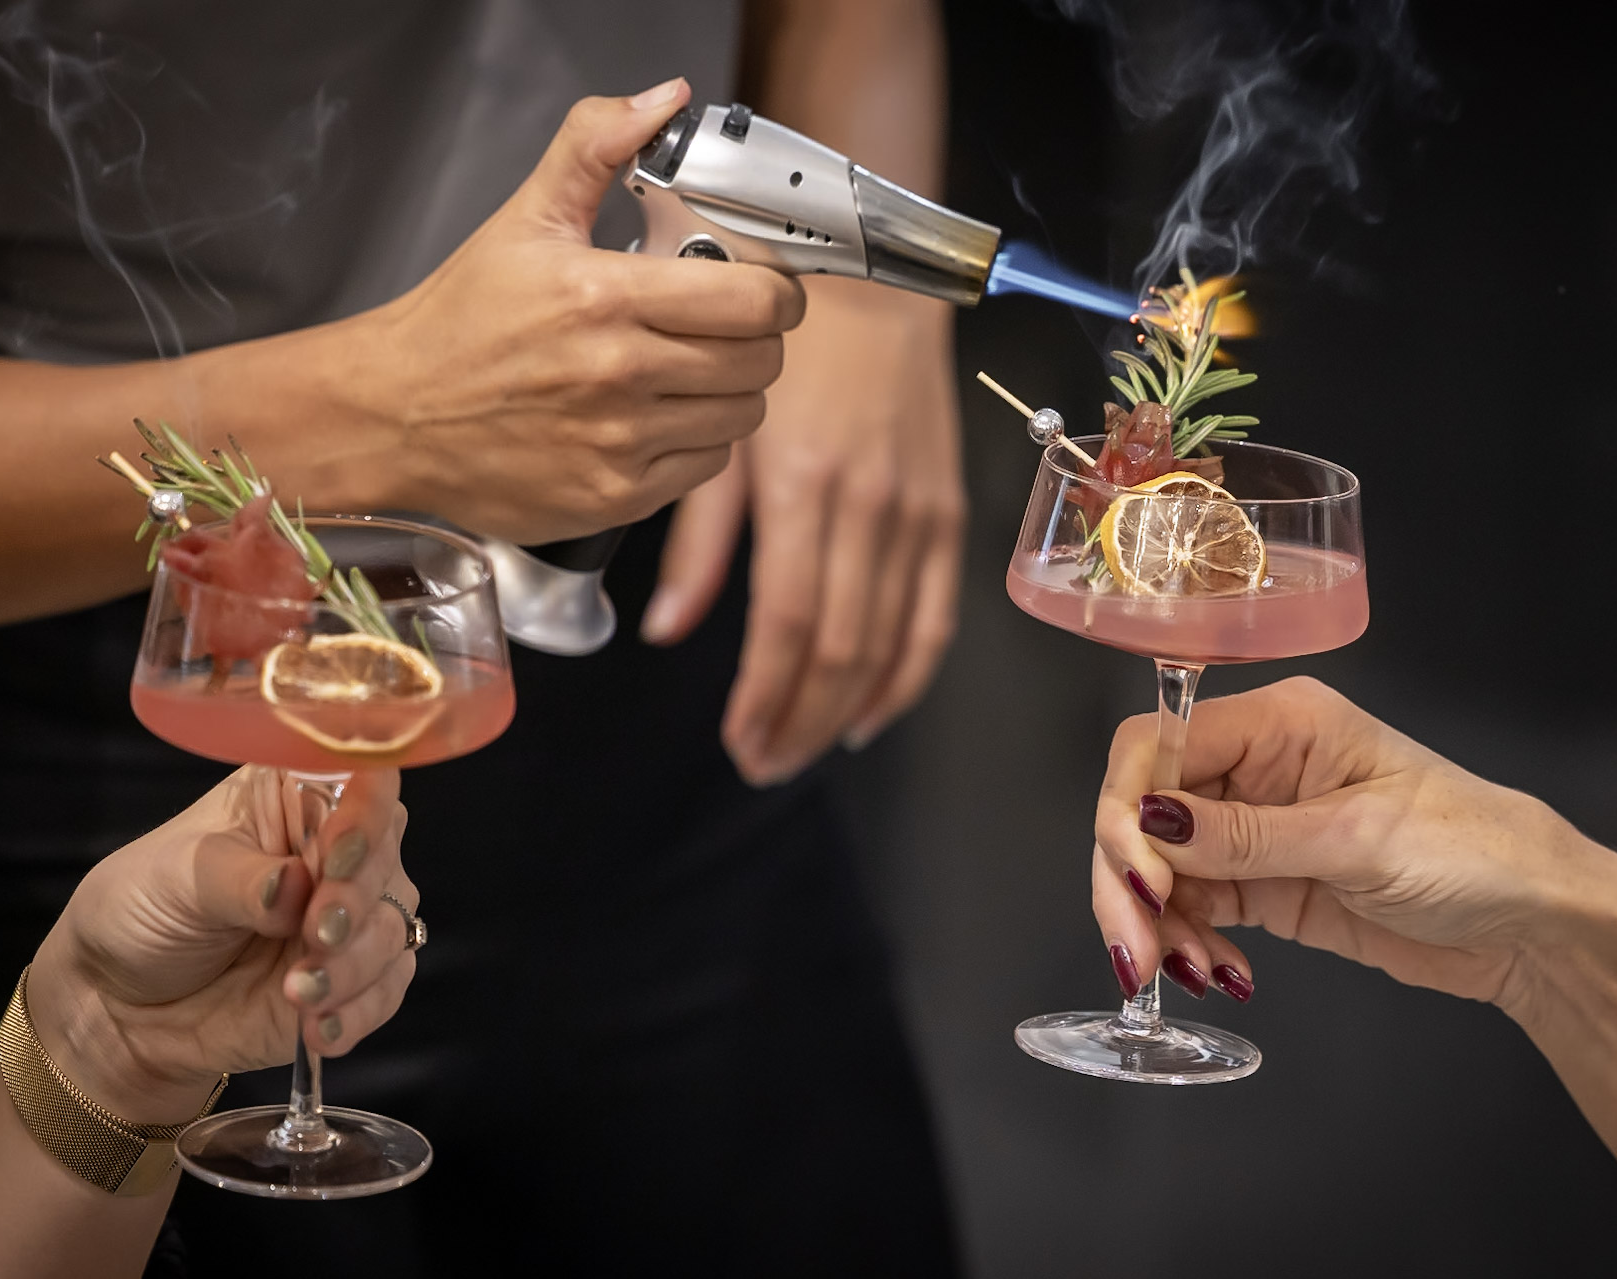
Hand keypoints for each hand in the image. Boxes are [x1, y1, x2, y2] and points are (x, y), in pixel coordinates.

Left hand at [25, 767, 412, 1122]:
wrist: (121, 1004)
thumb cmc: (143, 910)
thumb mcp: (176, 879)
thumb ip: (241, 881)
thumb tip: (295, 887)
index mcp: (294, 796)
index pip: (360, 779)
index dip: (363, 811)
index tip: (338, 852)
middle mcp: (335, 850)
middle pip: (385, 857)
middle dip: (356, 899)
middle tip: (317, 933)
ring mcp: (350, 916)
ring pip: (392, 929)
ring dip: (353, 965)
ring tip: (299, 992)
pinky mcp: (354, 979)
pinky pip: (385, 991)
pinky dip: (358, 1011)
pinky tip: (317, 1028)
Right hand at [334, 79, 806, 544]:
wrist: (393, 414)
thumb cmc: (458, 324)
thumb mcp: (525, 218)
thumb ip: (594, 147)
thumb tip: (656, 105)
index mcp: (605, 296)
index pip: (753, 299)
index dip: (777, 291)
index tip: (765, 288)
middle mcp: (618, 373)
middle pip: (759, 360)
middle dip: (755, 338)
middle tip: (723, 327)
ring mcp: (618, 442)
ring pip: (741, 416)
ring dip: (730, 391)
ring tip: (688, 370)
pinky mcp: (614, 496)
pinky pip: (707, 467)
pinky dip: (697, 442)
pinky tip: (657, 417)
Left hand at [641, 280, 963, 784]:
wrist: (865, 265)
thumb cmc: (772, 340)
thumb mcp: (716, 424)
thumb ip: (696, 536)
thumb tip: (668, 630)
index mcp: (803, 486)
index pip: (788, 625)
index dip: (765, 698)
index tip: (738, 744)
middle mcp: (870, 506)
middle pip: (843, 649)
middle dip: (803, 721)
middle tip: (764, 763)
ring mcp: (918, 508)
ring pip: (892, 641)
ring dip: (849, 709)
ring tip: (806, 749)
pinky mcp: (948, 503)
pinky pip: (939, 610)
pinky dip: (910, 671)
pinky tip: (875, 710)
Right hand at [1090, 677, 1616, 1010]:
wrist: (1537, 928)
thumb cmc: (1477, 852)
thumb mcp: (1359, 839)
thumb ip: (1246, 836)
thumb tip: (1147, 821)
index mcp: (1279, 724)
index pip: (1157, 745)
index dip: (1128, 809)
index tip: (1137, 880)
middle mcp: (1255, 768)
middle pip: (1145, 811)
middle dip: (1130, 882)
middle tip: (1137, 954)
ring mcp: (1256, 829)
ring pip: (1160, 868)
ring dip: (1157, 924)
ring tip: (1189, 975)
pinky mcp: (1265, 886)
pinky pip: (1194, 909)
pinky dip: (1190, 944)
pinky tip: (1220, 974)